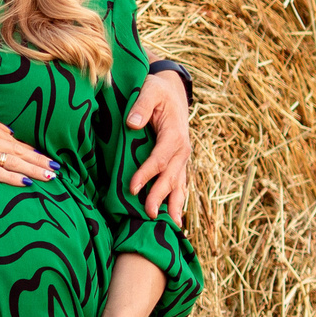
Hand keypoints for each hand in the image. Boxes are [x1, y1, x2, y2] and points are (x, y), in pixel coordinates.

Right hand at [0, 111, 56, 185]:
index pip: (12, 139)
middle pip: (18, 151)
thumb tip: (7, 132)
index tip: (42, 157)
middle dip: (40, 161)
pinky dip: (14, 178)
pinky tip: (27, 183)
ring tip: (50, 177)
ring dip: (34, 170)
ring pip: (13, 162)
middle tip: (57, 169)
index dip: (30, 150)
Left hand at [125, 69, 191, 224]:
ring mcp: (183, 159)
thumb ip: (141, 105)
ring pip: (180, 185)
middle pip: (171, 177)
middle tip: (148, 214)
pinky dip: (178, 202)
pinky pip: (180, 185)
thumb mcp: (150, 90)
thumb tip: (133, 123)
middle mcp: (182, 150)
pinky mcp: (179, 164)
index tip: (132, 188)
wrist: (173, 91)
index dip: (146, 174)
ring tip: (171, 227)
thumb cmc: (158, 91)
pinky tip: (175, 220)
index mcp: (174, 134)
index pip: (160, 158)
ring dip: (175, 205)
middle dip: (160, 196)